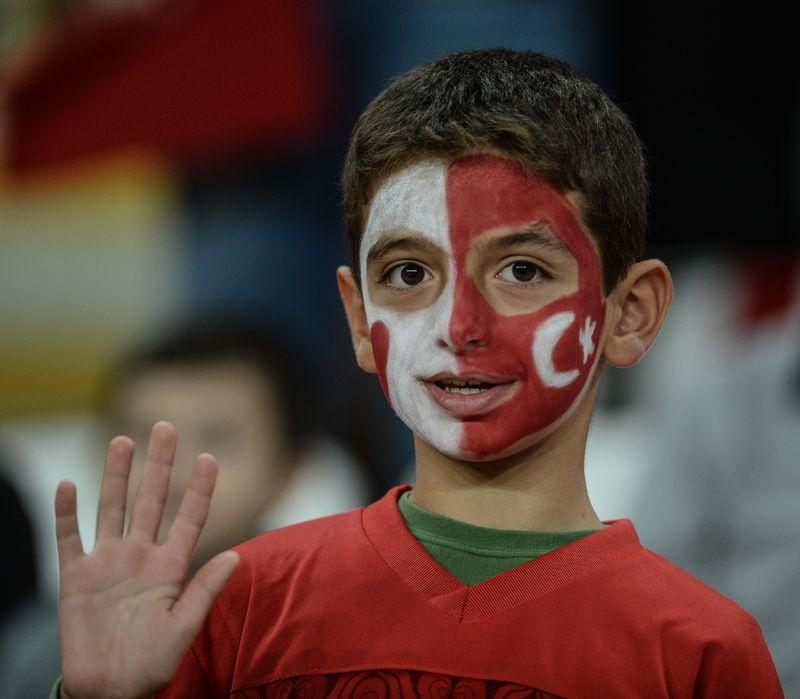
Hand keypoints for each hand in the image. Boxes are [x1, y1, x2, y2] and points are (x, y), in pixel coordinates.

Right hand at [55, 421, 239, 698]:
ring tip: (123, 440)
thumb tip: (237, 555)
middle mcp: (140, 556)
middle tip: (166, 427)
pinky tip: (67, 484)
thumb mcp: (183, 629)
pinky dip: (66, 513)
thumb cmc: (152, 664)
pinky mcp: (76, 578)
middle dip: (159, 464)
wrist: (109, 691)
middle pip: (151, 500)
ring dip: (116, 475)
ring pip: (112, 508)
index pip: (189, 518)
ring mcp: (107, 564)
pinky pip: (69, 539)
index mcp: (171, 567)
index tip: (209, 457)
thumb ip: (205, 591)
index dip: (198, 488)